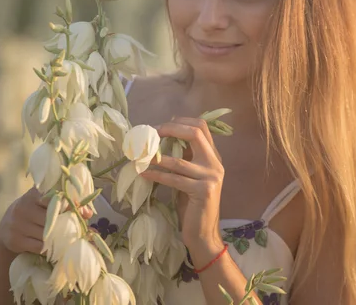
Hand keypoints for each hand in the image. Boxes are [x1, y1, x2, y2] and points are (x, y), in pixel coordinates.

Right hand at [0, 186, 92, 254]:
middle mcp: (23, 206)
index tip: (80, 210)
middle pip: (51, 218)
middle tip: (74, 229)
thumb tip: (88, 213)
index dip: (68, 204)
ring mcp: (17, 224)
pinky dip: (48, 248)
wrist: (6, 230)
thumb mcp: (44, 205)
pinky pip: (40, 246)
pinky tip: (50, 247)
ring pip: (47, 234)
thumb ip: (65, 206)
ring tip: (63, 239)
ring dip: (57, 238)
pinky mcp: (15, 240)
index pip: (52, 196)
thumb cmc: (34, 214)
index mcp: (33, 194)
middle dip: (64, 224)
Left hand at [141, 117, 224, 250]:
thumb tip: (165, 137)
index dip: (180, 122)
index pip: (201, 127)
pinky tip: (143, 173)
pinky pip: (174, 179)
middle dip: (170, 129)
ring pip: (179, 160)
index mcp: (213, 156)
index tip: (160, 126)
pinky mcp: (203, 191)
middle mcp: (215, 164)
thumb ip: (185, 157)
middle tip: (150, 134)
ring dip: (156, 157)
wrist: (204, 233)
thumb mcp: (191, 176)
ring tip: (140, 155)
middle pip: (195, 133)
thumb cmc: (193, 204)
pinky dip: (156, 175)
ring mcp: (211, 177)